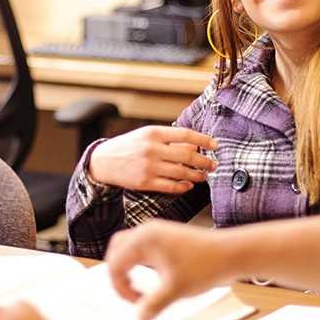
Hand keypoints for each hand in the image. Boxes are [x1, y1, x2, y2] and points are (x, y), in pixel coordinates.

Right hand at [88, 126, 216, 193]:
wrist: (103, 161)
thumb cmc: (128, 146)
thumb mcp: (146, 136)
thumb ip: (169, 139)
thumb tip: (194, 145)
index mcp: (153, 133)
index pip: (186, 134)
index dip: (204, 139)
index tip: (216, 144)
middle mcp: (152, 149)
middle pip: (187, 155)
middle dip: (204, 161)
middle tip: (213, 164)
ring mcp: (148, 167)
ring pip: (181, 172)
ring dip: (196, 175)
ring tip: (203, 175)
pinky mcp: (145, 182)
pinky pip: (170, 186)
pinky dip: (182, 186)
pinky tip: (188, 185)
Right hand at [106, 220, 232, 319]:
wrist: (231, 253)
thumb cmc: (205, 266)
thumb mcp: (175, 290)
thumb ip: (153, 305)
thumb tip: (138, 319)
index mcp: (144, 240)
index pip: (115, 263)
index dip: (120, 287)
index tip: (136, 302)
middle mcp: (147, 231)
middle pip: (116, 249)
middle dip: (118, 273)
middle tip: (130, 293)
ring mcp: (157, 231)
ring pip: (128, 246)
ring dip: (128, 266)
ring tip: (139, 287)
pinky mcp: (166, 235)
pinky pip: (142, 246)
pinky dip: (139, 261)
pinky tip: (152, 277)